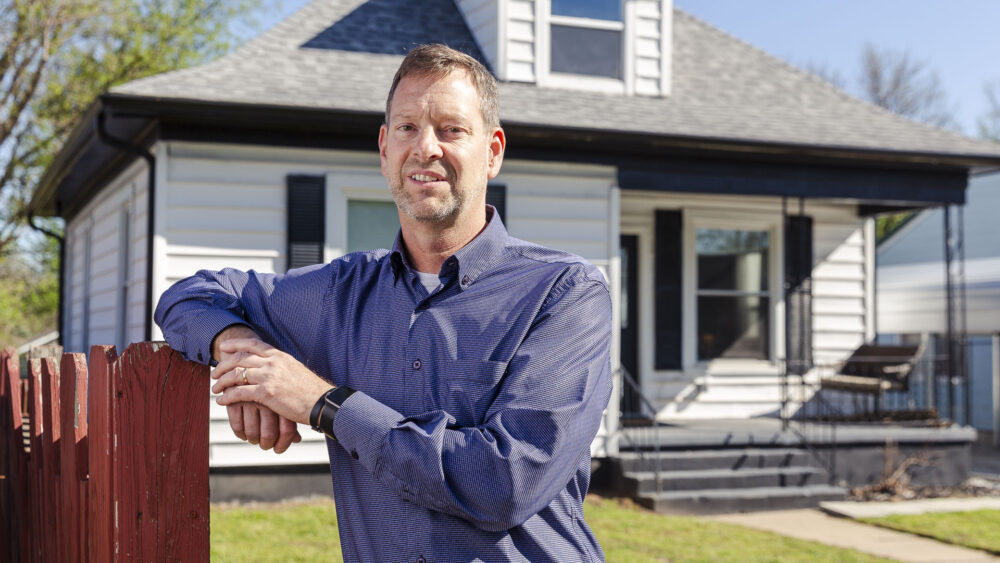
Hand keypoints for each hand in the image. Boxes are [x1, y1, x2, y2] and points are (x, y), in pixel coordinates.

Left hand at [212, 338, 333, 425]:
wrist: (321, 402)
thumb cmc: (309, 389)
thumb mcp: (294, 369)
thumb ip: (279, 365)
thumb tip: (268, 366)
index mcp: (279, 355)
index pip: (252, 343)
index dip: (235, 344)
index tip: (224, 348)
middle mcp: (272, 363)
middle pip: (239, 358)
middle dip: (222, 366)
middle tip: (214, 374)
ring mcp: (269, 377)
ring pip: (236, 374)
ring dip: (222, 382)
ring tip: (215, 389)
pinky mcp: (267, 393)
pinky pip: (240, 392)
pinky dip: (228, 396)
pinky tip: (222, 401)